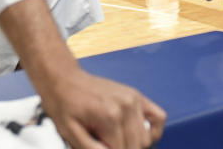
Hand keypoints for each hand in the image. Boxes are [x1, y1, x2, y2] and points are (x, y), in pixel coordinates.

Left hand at [40, 67, 165, 148]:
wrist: (64, 80)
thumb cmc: (64, 106)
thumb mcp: (70, 133)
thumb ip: (91, 148)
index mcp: (109, 116)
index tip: (100, 147)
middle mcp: (126, 106)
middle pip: (136, 146)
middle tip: (105, 143)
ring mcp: (134, 99)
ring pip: (146, 138)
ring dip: (134, 145)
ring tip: (116, 142)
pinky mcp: (136, 95)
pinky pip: (159, 117)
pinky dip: (153, 131)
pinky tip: (139, 135)